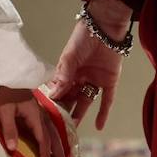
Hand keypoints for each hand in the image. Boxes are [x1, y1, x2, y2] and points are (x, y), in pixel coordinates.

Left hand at [0, 85, 66, 156]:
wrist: (6, 72)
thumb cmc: (4, 90)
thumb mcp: (4, 109)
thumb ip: (10, 128)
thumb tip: (13, 150)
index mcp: (35, 115)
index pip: (43, 139)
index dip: (45, 155)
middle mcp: (41, 115)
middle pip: (53, 137)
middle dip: (59, 154)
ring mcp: (39, 112)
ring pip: (54, 132)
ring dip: (59, 147)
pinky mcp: (36, 109)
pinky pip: (49, 126)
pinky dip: (55, 137)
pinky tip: (55, 142)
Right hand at [48, 0, 131, 130]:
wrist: (106, 27)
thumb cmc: (83, 37)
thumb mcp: (70, 56)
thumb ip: (63, 76)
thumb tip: (53, 95)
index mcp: (67, 70)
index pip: (58, 89)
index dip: (53, 102)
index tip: (46, 115)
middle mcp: (79, 77)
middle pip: (71, 98)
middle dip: (65, 111)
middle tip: (58, 127)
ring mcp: (94, 81)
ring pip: (85, 102)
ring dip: (80, 115)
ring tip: (73, 130)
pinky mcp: (109, 82)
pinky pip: (106, 100)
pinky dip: (103, 113)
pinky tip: (99, 126)